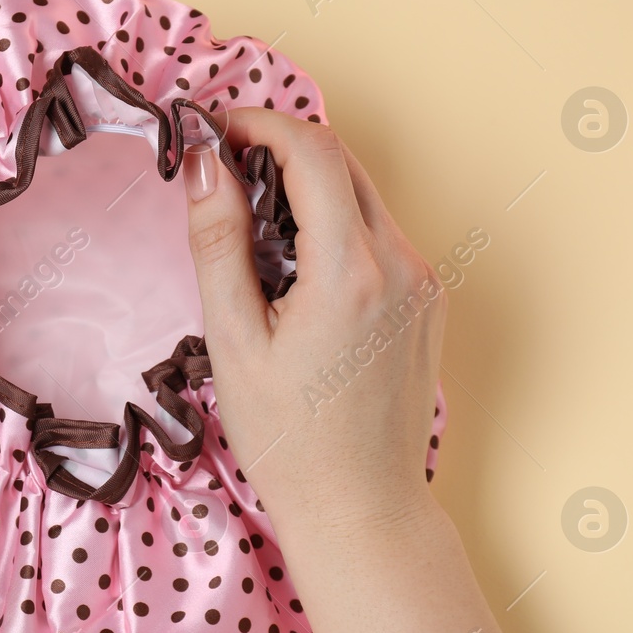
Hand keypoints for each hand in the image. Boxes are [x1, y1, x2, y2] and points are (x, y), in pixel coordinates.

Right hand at [181, 109, 445, 533]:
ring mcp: (423, 282)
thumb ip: (220, 243)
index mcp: (351, 271)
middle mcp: (401, 264)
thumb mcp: (234, 341)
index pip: (312, 149)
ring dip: (306, 185)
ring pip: (362, 194)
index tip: (213, 131)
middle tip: (222, 169)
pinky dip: (333, 223)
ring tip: (250, 225)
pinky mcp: (427, 300)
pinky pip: (378, 233)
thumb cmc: (290, 440)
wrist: (362, 509)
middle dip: (280, 146)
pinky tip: (293, 266)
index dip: (258, 123)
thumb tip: (204, 163)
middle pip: (342, 160)